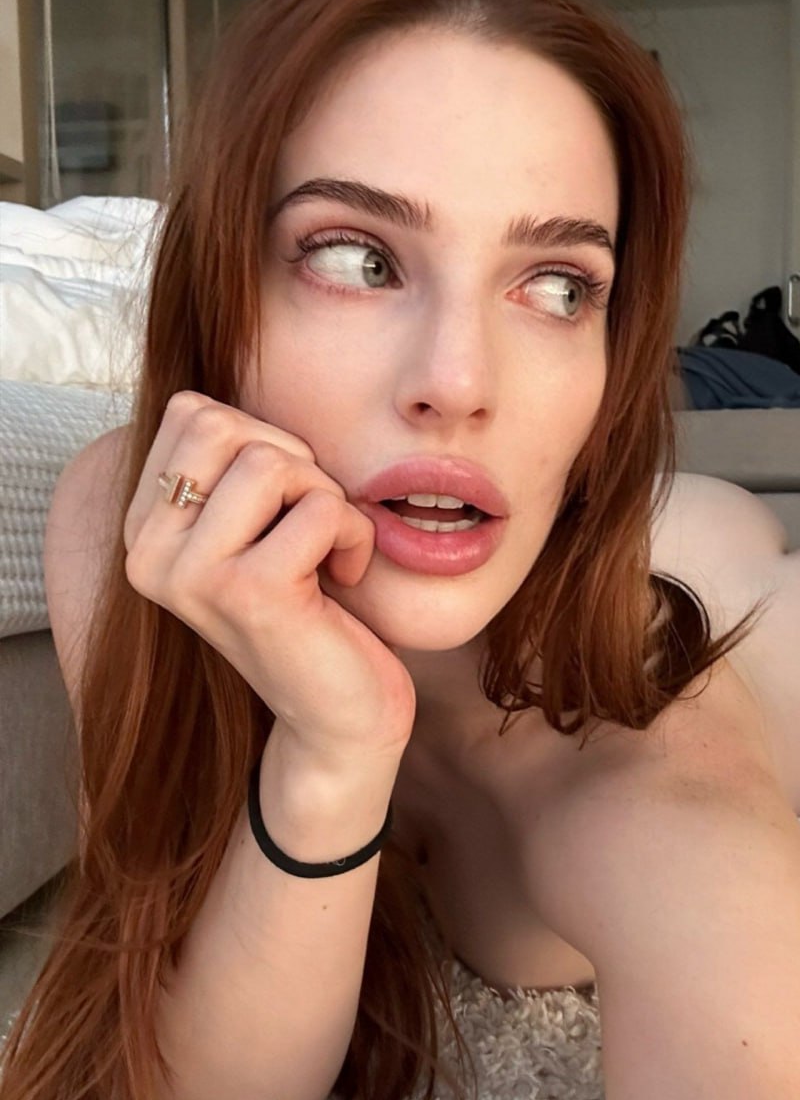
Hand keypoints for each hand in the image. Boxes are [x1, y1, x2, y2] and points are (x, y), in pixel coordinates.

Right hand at [123, 391, 415, 766]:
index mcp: (143, 526)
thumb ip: (228, 462)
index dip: (263, 441)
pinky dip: (354, 537)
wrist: (337, 712)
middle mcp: (149, 551)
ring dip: (327, 501)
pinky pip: (322, 507)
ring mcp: (191, 574)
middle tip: (308, 527)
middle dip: (295, 464)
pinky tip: (341, 582)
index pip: (193, 411)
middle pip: (226, 424)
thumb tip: (219, 388)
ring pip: (275, 461)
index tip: (281, 505)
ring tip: (324, 555)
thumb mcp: (256, 522)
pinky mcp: (248, 592)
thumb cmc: (310, 603)